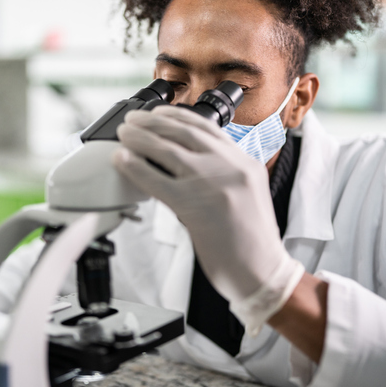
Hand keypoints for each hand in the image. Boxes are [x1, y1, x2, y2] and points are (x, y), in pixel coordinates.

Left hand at [113, 105, 304, 334]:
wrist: (263, 272)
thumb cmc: (252, 242)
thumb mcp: (246, 195)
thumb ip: (222, 175)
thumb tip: (183, 164)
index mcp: (244, 163)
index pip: (207, 128)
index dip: (177, 116)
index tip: (159, 113)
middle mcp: (230, 166)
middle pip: (183, 132)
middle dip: (153, 122)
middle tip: (133, 119)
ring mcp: (211, 183)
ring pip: (166, 149)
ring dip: (139, 138)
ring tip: (124, 134)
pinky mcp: (193, 205)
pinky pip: (155, 180)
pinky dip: (135, 167)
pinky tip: (122, 160)